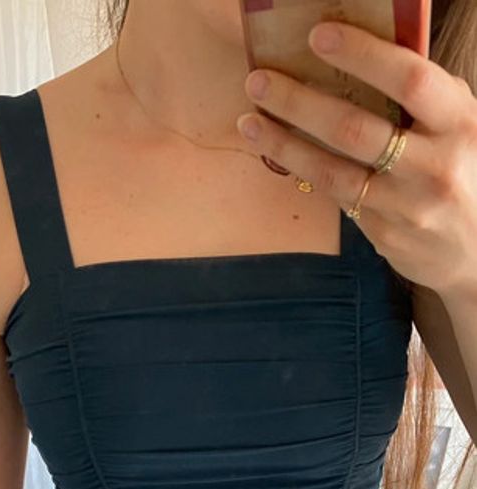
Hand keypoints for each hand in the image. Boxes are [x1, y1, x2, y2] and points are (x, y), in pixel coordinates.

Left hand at [236, 20, 476, 297]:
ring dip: (284, 144)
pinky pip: (338, 198)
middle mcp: (435, 167)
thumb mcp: (458, 124)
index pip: (409, 80)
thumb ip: (422, 96)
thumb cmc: (463, 168)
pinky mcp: (384, 236)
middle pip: (355, 129)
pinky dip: (305, 172)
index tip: (318, 36)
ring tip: (250, 121)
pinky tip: (279, 153)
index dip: (362, 55)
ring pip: (333, 172)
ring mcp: (407, 207)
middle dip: (300, 102)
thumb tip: (361, 52)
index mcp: (460, 124)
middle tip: (259, 81)